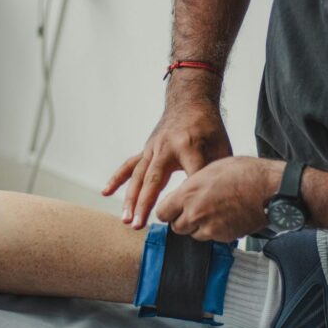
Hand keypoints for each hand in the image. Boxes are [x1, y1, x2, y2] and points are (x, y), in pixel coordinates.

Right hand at [102, 100, 231, 228]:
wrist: (190, 102)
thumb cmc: (208, 127)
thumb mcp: (221, 148)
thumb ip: (218, 173)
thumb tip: (218, 201)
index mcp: (189, 146)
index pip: (189, 174)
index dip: (190, 194)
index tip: (188, 215)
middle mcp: (166, 148)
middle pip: (154, 180)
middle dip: (146, 203)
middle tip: (140, 224)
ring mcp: (152, 149)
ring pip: (138, 177)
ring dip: (131, 199)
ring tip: (127, 220)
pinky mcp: (146, 151)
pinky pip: (129, 166)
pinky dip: (117, 179)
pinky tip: (106, 192)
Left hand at [156, 157, 285, 241]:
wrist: (269, 188)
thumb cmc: (245, 173)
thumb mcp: (211, 169)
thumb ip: (192, 186)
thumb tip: (184, 194)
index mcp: (188, 193)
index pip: (162, 213)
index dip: (168, 211)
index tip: (173, 209)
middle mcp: (195, 212)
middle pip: (176, 227)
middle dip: (183, 220)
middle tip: (195, 211)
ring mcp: (209, 227)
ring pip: (193, 235)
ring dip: (199, 227)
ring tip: (213, 212)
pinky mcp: (223, 237)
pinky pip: (211, 238)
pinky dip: (215, 232)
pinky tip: (225, 218)